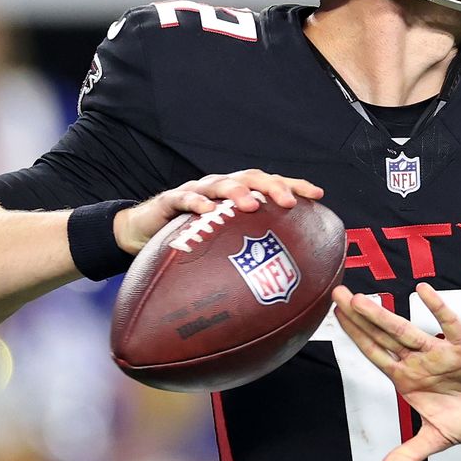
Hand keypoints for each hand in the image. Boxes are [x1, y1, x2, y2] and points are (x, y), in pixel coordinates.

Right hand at [112, 170, 322, 253]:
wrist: (142, 232)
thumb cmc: (190, 239)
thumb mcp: (222, 246)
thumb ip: (248, 254)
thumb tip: (284, 282)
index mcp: (238, 195)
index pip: (270, 184)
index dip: (294, 186)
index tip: (318, 195)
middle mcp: (220, 187)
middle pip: (251, 178)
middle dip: (272, 186)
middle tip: (288, 201)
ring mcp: (196, 191)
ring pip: (221, 184)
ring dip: (238, 192)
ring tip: (251, 204)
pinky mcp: (171, 201)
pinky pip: (185, 198)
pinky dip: (197, 203)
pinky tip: (209, 211)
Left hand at [331, 283, 460, 460]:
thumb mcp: (438, 437)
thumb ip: (411, 452)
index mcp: (408, 378)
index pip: (375, 354)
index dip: (355, 337)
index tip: (335, 315)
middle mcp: (419, 360)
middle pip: (383, 337)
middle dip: (359, 318)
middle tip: (336, 294)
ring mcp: (440, 351)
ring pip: (406, 331)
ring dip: (383, 317)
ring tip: (360, 301)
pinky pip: (449, 324)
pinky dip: (437, 308)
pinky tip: (422, 292)